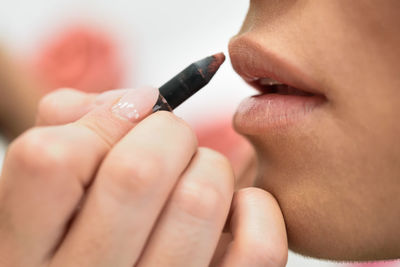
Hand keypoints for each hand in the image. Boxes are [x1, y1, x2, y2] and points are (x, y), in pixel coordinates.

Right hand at [0, 88, 287, 266]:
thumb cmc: (76, 232)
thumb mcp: (43, 190)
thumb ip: (69, 128)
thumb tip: (132, 100)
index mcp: (28, 250)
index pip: (52, 159)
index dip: (99, 121)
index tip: (127, 114)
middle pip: (140, 170)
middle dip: (166, 131)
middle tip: (167, 141)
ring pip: (201, 198)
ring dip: (208, 166)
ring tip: (192, 178)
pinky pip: (258, 246)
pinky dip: (253, 208)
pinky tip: (230, 212)